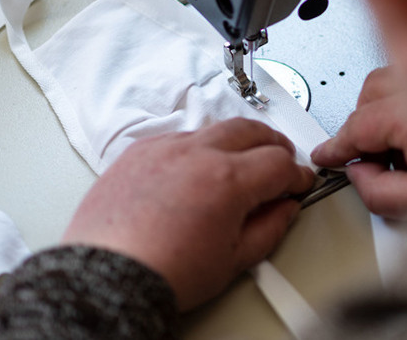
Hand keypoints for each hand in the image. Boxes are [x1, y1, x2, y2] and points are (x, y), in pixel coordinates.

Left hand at [62, 119, 313, 310]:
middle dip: (273, 144)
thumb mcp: (232, 261)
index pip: (279, 162)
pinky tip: (198, 166)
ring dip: (235, 141)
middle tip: (280, 160)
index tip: (298, 184)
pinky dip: (196, 147)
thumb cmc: (162, 272)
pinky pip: (177, 137)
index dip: (297, 175)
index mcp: (226, 180)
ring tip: (240, 161)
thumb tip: (283, 211)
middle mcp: (196, 154)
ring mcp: (163, 149)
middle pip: (251, 130)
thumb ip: (269, 229)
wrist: (108, 277)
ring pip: (213, 128)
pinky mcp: (137, 152)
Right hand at [311, 67, 406, 218]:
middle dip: (362, 124)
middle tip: (369, 158)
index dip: (337, 145)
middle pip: (371, 92)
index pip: (359, 125)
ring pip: (393, 79)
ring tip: (400, 147)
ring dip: (383, 109)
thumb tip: (359, 174)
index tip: (327, 156)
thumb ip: (380, 192)